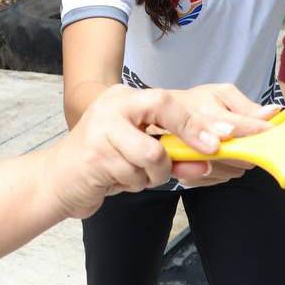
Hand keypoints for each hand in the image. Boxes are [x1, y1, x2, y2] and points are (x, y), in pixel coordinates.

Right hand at [42, 85, 276, 218]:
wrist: (58, 180)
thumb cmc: (105, 165)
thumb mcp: (141, 153)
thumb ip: (173, 153)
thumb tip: (209, 160)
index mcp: (127, 99)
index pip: (168, 100)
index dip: (198, 119)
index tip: (226, 137)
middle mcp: (114, 104)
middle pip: (163, 107)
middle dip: (192, 132)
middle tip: (211, 152)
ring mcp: (101, 127)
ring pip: (153, 154)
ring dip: (153, 175)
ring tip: (134, 175)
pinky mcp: (93, 153)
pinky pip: (134, 175)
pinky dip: (133, 185)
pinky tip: (116, 181)